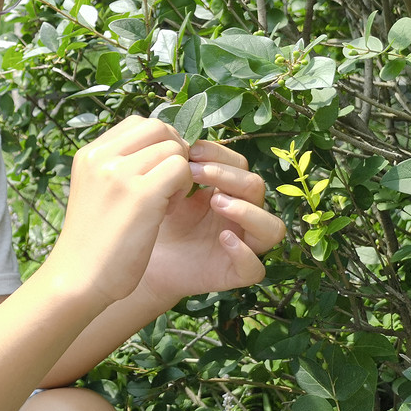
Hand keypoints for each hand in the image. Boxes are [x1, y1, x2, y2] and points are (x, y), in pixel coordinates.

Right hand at [47, 116, 192, 308]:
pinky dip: (184, 187)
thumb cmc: (93, 242)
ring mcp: (119, 173)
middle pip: (158, 128)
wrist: (77, 279)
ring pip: (173, 148)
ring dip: (180, 171)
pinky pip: (181, 169)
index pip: (138, 124)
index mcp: (88, 153)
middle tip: (170, 183)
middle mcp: (101, 156)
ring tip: (167, 199)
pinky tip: (169, 209)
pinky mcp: (141, 194)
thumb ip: (118, 167)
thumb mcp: (95, 191)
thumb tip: (159, 147)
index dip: (158, 142)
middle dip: (174, 151)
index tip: (157, 171)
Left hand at [133, 140, 285, 309]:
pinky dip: (243, 252)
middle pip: (256, 187)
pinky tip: (223, 238)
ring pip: (272, 227)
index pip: (240, 164)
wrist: (139, 256)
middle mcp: (241, 216)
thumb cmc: (155, 218)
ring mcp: (242, 245)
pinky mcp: (234, 273)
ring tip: (216, 202)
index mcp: (227, 191)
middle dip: (226, 175)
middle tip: (192, 172)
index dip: (218, 154)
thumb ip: (178, 165)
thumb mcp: (166, 186)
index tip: (189, 149)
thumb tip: (185, 137)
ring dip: (247, 210)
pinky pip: (255, 268)